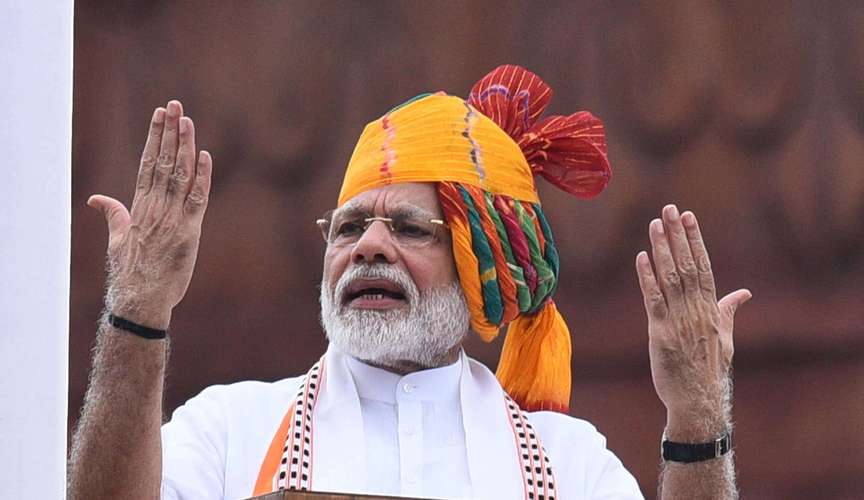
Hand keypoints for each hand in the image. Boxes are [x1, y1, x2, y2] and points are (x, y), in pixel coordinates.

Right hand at [88, 101, 211, 328]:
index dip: (154, 137)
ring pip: (180, 176)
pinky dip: (202, 178)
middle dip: (169, 132)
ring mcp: (173, 219)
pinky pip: (198, 200)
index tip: (158, 115)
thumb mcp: (117, 240)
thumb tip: (95, 199)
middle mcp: (155, 208)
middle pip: (163, 162)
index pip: (147, 163)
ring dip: (185, 146)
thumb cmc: (130, 273)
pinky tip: (204, 156)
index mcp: (139, 207)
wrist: (140, 299)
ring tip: (187, 121)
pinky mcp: (190, 232)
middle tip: (175, 105)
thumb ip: (113, 215)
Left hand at [635, 205, 750, 439]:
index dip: (695, 240)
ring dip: (661, 249)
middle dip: (677, 235)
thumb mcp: (725, 338)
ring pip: (669, 278)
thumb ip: (728, 311)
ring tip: (655, 224)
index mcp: (711, 309)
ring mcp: (678, 321)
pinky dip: (647, 278)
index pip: (703, 265)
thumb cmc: (709, 370)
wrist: (699, 400)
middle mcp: (696, 310)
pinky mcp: (660, 333)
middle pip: (686, 265)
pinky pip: (653, 300)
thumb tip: (743, 293)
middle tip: (669, 209)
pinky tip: (642, 257)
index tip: (689, 217)